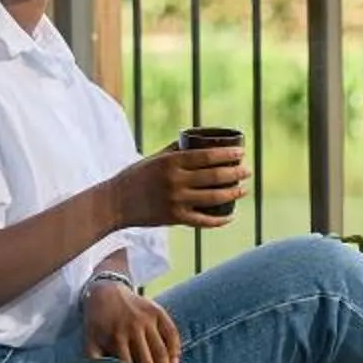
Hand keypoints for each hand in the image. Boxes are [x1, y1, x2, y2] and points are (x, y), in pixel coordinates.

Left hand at [84, 278, 182, 362]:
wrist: (107, 290)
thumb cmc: (97, 321)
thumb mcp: (89, 340)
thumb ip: (94, 362)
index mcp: (115, 338)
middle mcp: (133, 329)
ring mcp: (147, 320)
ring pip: (161, 352)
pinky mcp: (158, 312)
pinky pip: (171, 333)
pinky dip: (175, 350)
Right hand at [111, 144, 247, 230]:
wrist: (116, 203)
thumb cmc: (136, 177)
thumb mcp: (155, 158)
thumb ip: (176, 151)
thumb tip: (199, 141)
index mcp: (171, 163)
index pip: (207, 156)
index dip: (227, 154)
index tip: (241, 152)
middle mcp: (175, 181)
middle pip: (214, 176)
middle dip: (235, 173)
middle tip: (247, 171)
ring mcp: (176, 201)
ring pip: (213, 198)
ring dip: (233, 193)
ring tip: (244, 189)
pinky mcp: (174, 219)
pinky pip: (203, 221)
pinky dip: (219, 220)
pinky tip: (230, 216)